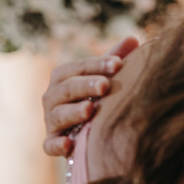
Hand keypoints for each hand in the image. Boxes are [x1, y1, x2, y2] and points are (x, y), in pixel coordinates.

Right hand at [41, 36, 138, 156]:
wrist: (83, 131)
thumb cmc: (94, 97)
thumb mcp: (102, 77)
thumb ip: (114, 59)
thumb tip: (133, 38)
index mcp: (63, 77)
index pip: (79, 67)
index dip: (98, 64)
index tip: (118, 64)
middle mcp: (52, 97)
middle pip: (67, 88)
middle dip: (86, 85)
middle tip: (106, 85)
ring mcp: (51, 120)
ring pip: (59, 115)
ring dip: (73, 112)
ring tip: (90, 109)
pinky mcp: (51, 143)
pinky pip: (50, 145)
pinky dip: (57, 144)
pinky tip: (69, 144)